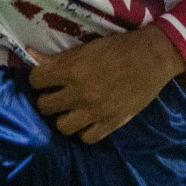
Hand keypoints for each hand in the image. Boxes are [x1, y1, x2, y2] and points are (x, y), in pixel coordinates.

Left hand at [28, 23, 185, 143]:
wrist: (154, 57)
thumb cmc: (119, 47)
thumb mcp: (87, 47)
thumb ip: (58, 57)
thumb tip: (30, 54)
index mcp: (72, 70)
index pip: (35, 81)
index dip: (39, 78)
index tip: (46, 78)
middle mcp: (80, 93)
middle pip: (44, 106)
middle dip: (48, 98)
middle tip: (58, 93)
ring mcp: (96, 112)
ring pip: (62, 126)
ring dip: (64, 117)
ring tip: (72, 109)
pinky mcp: (112, 123)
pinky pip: (86, 138)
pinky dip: (85, 130)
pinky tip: (88, 119)